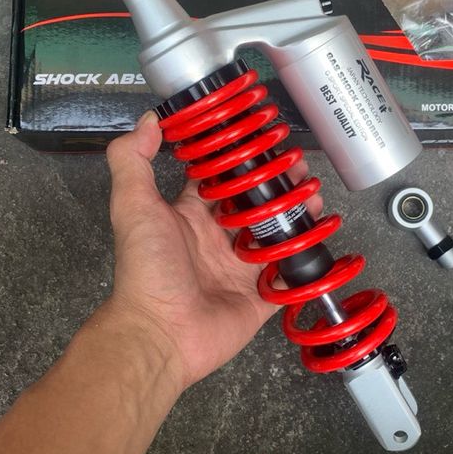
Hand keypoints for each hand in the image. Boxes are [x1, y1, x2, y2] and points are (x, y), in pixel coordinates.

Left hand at [102, 110, 321, 391]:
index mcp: (193, 216)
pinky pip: (289, 274)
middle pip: (257, 205)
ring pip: (278, 234)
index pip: (224, 180)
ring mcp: (243, 268)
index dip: (246, 162)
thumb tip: (150, 120)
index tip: (268, 144)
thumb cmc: (147, 268)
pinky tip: (319, 235)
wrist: (161, 333)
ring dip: (298, 215)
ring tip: (314, 199)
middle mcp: (220, 238)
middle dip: (281, 186)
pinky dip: (305, 257)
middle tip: (301, 172)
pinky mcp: (262, 296)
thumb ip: (133, 160)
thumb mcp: (133, 206)